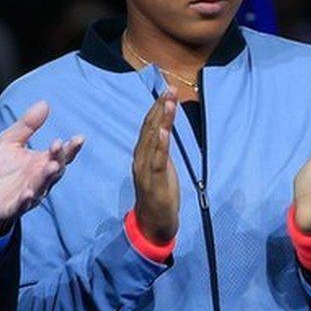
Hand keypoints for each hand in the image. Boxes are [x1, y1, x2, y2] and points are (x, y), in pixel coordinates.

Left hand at [0, 101, 83, 237]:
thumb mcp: (8, 142)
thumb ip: (27, 125)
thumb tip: (44, 103)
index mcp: (41, 162)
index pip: (61, 155)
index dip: (71, 148)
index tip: (78, 138)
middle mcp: (39, 179)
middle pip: (56, 170)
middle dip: (59, 158)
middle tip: (58, 145)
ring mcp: (28, 194)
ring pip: (42, 186)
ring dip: (47, 178)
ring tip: (51, 167)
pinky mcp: (12, 207)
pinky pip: (21, 205)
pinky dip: (26, 200)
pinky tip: (28, 193)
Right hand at [132, 87, 179, 244]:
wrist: (154, 222)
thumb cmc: (159, 192)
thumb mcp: (162, 165)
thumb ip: (161, 148)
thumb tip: (164, 128)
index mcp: (142, 153)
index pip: (149, 125)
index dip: (157, 107)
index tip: (167, 90)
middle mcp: (140, 158)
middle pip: (149, 128)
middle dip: (160, 107)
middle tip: (170, 89)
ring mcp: (146, 169)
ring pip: (152, 139)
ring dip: (161, 119)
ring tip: (168, 102)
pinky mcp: (154, 180)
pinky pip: (157, 159)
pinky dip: (160, 144)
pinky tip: (164, 130)